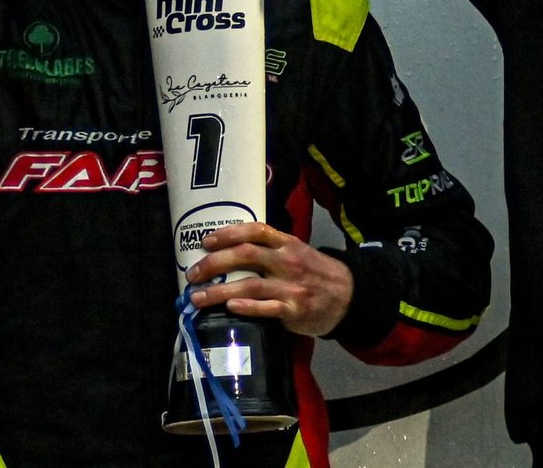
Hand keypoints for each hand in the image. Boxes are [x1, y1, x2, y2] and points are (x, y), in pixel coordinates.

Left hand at [184, 222, 353, 336]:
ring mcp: (291, 286)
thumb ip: (270, 249)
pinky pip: (267, 308)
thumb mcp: (296, 251)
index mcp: (286, 243)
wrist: (349, 296)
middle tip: (192, 273)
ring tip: (197, 297)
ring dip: (219, 291)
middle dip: (214, 263)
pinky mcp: (295, 310)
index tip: (206, 241)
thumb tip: (228, 251)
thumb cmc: (315, 271)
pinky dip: (248, 307)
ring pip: (249, 285)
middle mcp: (287, 261)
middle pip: (245, 255)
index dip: (228, 233)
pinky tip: (230, 307)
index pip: (255, 230)